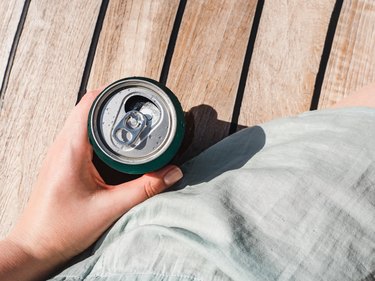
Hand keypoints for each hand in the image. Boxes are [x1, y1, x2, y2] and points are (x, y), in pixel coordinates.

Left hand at [0, 89, 182, 279]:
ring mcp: (60, 152)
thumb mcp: (109, 208)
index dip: (112, 93)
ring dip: (106, 116)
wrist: (35, 246)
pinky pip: (80, 133)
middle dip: (114, 103)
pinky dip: (99, 130)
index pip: (88, 104)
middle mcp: (62, 145)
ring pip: (83, 119)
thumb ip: (145, 189)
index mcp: (71, 149)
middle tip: (138, 107)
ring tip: (130, 120)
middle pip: (88, 107)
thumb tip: (172, 173)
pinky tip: (114, 142)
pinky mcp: (63, 161)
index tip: (134, 94)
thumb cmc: (62, 229)